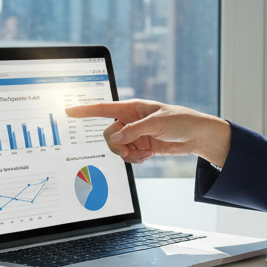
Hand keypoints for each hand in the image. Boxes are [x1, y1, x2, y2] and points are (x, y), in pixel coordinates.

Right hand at [64, 99, 231, 166]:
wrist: (197, 136)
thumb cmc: (181, 120)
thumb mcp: (157, 122)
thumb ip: (134, 131)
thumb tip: (115, 139)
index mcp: (132, 108)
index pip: (103, 108)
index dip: (85, 110)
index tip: (69, 111)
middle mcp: (130, 121)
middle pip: (109, 134)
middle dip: (118, 145)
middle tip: (130, 149)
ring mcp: (135, 135)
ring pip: (117, 148)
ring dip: (129, 154)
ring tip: (145, 153)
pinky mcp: (141, 146)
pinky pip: (128, 156)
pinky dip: (135, 159)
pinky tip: (148, 155)